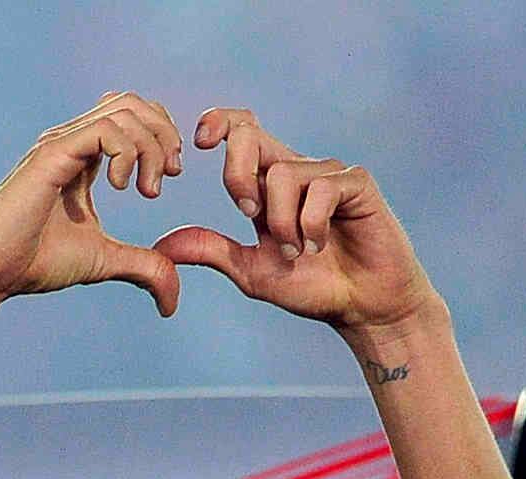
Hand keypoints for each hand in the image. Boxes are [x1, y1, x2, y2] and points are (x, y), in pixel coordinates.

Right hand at [0, 92, 185, 316]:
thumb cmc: (35, 262)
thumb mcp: (104, 261)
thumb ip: (141, 267)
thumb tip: (172, 296)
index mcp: (83, 156)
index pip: (131, 116)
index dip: (160, 136)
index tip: (168, 177)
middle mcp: (72, 141)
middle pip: (132, 102)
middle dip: (164, 134)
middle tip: (168, 177)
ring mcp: (61, 143)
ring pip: (123, 110)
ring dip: (150, 146)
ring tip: (147, 189)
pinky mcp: (53, 154)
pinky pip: (104, 130)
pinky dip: (127, 153)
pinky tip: (123, 187)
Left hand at [154, 108, 439, 334]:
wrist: (363, 309)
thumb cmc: (314, 288)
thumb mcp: (252, 272)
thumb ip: (210, 251)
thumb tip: (161, 245)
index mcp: (270, 183)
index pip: (240, 130)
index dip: (218, 123)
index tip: (199, 144)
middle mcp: (298, 170)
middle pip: (250, 134)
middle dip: (237, 174)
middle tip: (248, 214)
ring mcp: (329, 174)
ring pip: (283, 174)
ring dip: (282, 222)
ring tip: (300, 250)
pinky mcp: (357, 184)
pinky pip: (321, 189)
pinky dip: (311, 224)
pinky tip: (321, 245)